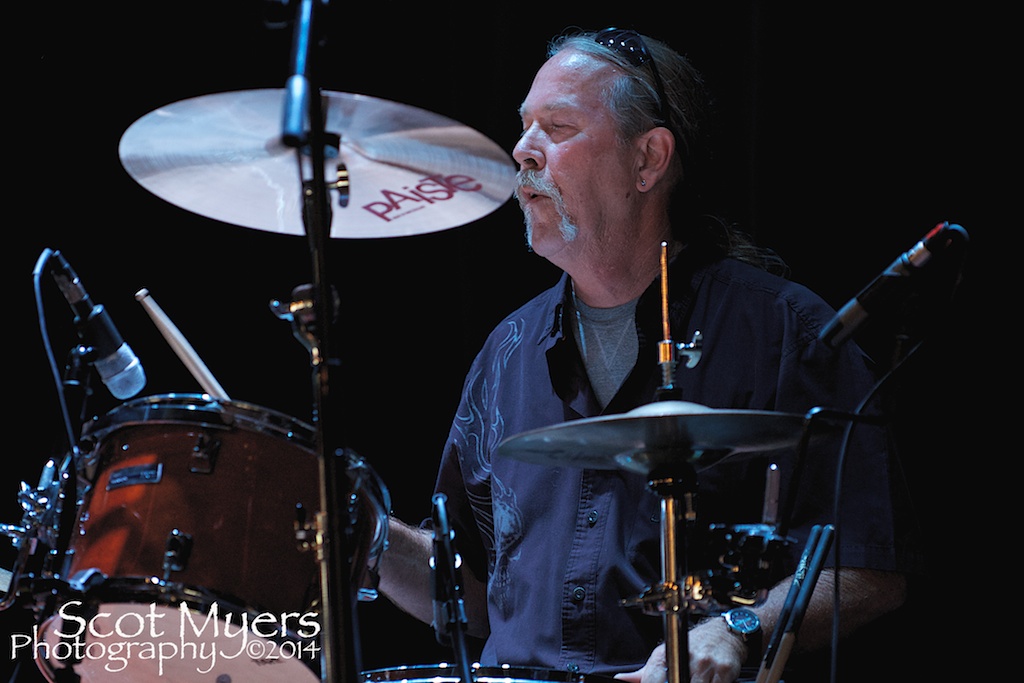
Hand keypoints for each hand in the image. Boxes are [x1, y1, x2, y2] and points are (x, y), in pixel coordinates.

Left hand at [614, 620, 746, 682]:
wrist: (723, 632)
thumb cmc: (691, 646)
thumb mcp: (664, 655)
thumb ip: (642, 674)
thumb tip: (620, 680)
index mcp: (666, 656)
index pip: (652, 680)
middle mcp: (686, 658)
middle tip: (678, 680)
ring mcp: (706, 665)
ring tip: (690, 679)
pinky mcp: (724, 672)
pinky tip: (706, 681)